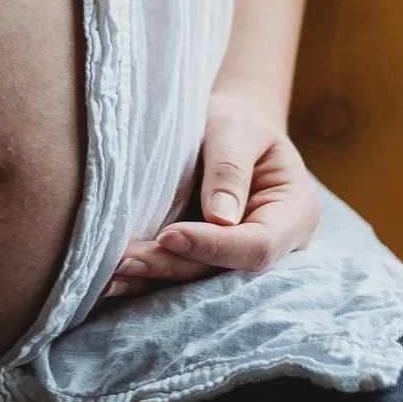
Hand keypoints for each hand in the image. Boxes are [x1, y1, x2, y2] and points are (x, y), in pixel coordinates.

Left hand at [102, 86, 320, 299]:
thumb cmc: (238, 121)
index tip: (169, 234)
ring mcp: (239, 258)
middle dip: (174, 265)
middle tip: (125, 259)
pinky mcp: (209, 261)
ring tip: (109, 274)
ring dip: (153, 278)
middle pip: (224, 271)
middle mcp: (272, 246)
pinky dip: (147, 278)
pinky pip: (181, 274)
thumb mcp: (236, 128)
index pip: (258, 245)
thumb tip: (220, 220)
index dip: (213, 247)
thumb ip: (230, 168)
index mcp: (293, 214)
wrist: (230, 127)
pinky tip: (111, 280)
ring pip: (199, 280)